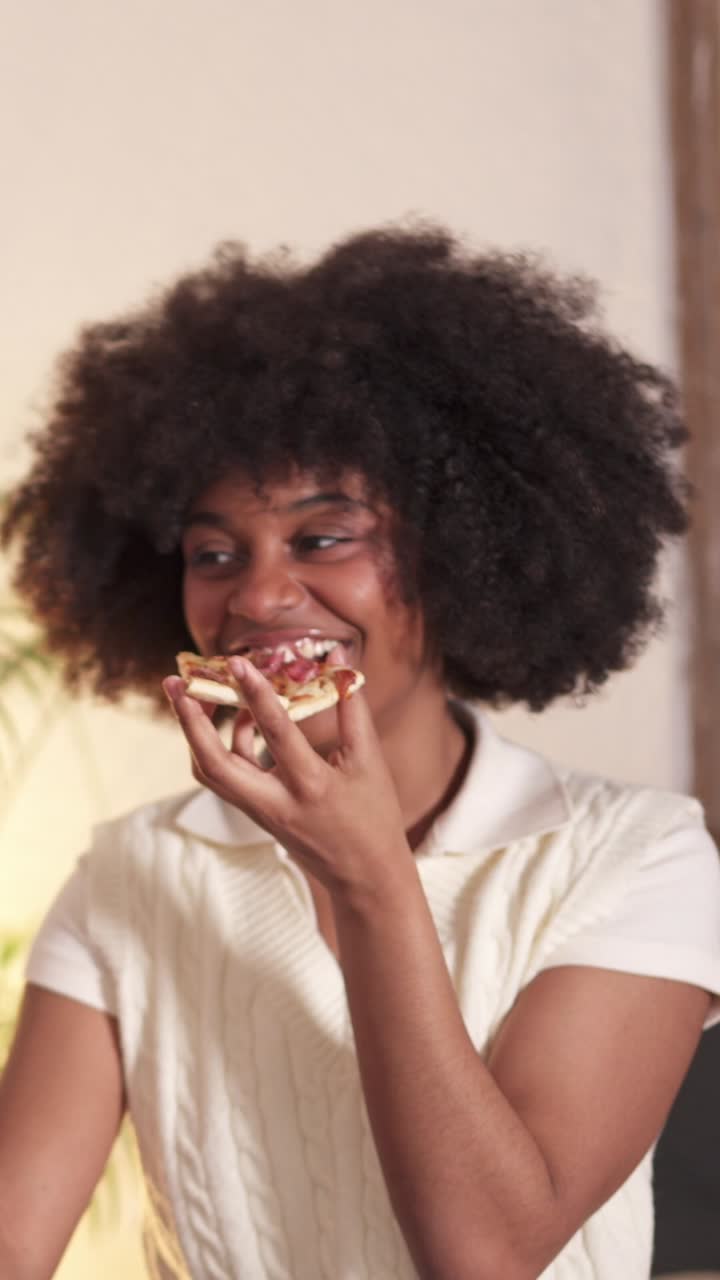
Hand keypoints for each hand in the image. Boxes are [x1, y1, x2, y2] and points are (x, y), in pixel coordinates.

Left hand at [163, 654, 412, 900]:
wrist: (363, 875)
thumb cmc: (373, 815)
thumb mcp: (369, 761)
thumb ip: (352, 709)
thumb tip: (339, 661)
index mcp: (311, 786)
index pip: (276, 733)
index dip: (256, 694)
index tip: (238, 662)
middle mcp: (275, 802)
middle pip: (213, 765)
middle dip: (188, 722)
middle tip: (176, 682)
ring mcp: (260, 811)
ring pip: (210, 772)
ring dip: (196, 732)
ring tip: (195, 692)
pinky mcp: (256, 813)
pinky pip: (226, 776)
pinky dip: (224, 743)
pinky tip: (239, 716)